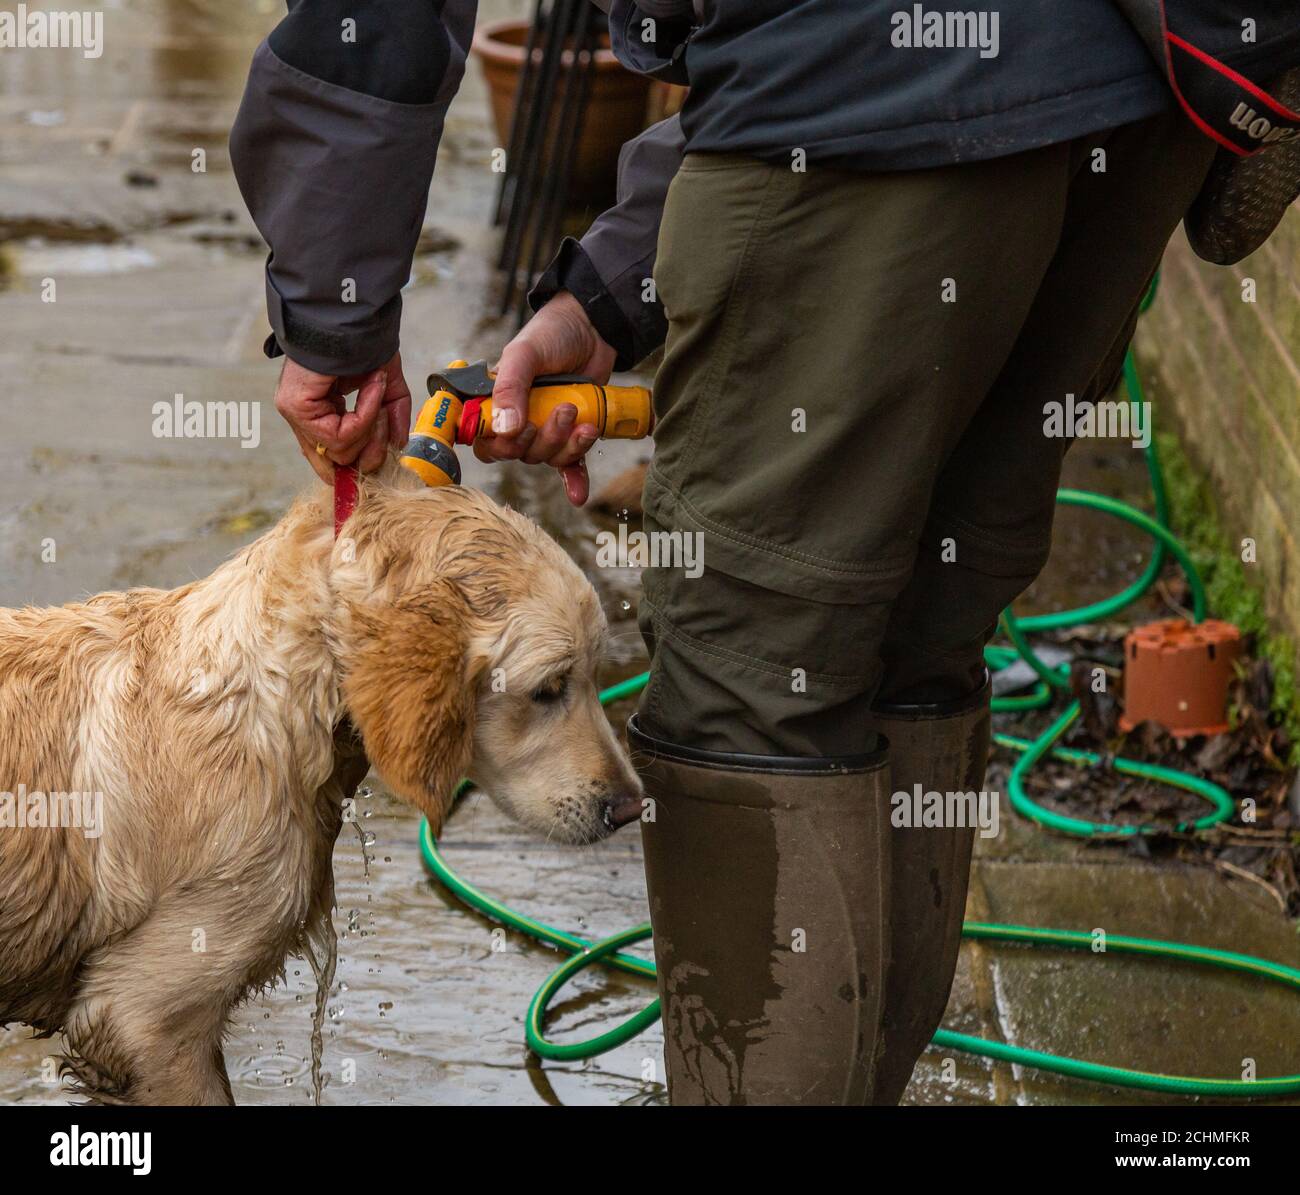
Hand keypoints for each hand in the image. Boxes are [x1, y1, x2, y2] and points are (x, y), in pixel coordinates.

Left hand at [275, 353, 412, 483]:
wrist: (350, 313)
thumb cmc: (363, 342)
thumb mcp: (385, 387)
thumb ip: (392, 417)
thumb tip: (398, 445)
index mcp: (321, 413)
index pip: (333, 457)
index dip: (360, 463)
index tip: (384, 453)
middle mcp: (305, 418)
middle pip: (337, 463)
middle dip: (371, 451)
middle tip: (387, 423)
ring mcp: (297, 414)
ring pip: (341, 452)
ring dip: (372, 428)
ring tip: (379, 395)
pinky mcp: (297, 408)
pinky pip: (340, 434)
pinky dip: (365, 416)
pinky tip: (372, 387)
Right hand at [482, 291, 616, 505]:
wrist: (594, 328)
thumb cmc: (552, 334)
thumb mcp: (524, 354)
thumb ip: (510, 387)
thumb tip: (505, 428)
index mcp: (495, 402)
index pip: (483, 439)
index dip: (496, 444)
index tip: (514, 432)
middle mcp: (516, 419)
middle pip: (518, 453)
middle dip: (542, 439)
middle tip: (562, 410)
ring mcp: (544, 428)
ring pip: (546, 457)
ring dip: (566, 444)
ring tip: (580, 416)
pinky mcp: (570, 434)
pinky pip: (569, 466)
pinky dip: (574, 480)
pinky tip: (578, 495)